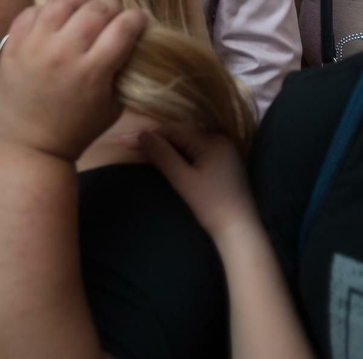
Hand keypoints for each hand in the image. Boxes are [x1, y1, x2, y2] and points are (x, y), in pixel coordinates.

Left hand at [0, 0, 147, 162]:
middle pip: (96, 9)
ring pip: (63, 1)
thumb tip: (135, 37)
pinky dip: (50, 10)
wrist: (32, 144)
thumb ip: (125, 69)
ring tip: (86, 8)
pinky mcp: (13, 44)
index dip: (138, 18)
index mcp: (92, 71)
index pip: (123, 27)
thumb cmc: (78, 128)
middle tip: (115, 14)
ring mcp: (35, 45)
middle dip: (113, 7)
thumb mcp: (114, 105)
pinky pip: (34, 10)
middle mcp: (63, 53)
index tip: (140, 19)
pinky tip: (58, 18)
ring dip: (81, 0)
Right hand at [134, 125, 255, 239]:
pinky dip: (178, 154)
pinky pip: (196, 151)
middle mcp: (219, 140)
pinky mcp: (223, 164)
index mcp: (211, 140)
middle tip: (126, 144)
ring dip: (165, 146)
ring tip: (140, 149)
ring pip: (187, 143)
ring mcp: (223, 151)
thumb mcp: (184, 180)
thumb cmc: (211, 206)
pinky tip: (164, 157)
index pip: (172, 131)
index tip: (122, 141)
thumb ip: (163, 156)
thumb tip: (142, 135)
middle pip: (180, 135)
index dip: (147, 135)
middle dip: (154, 139)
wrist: (240, 231)